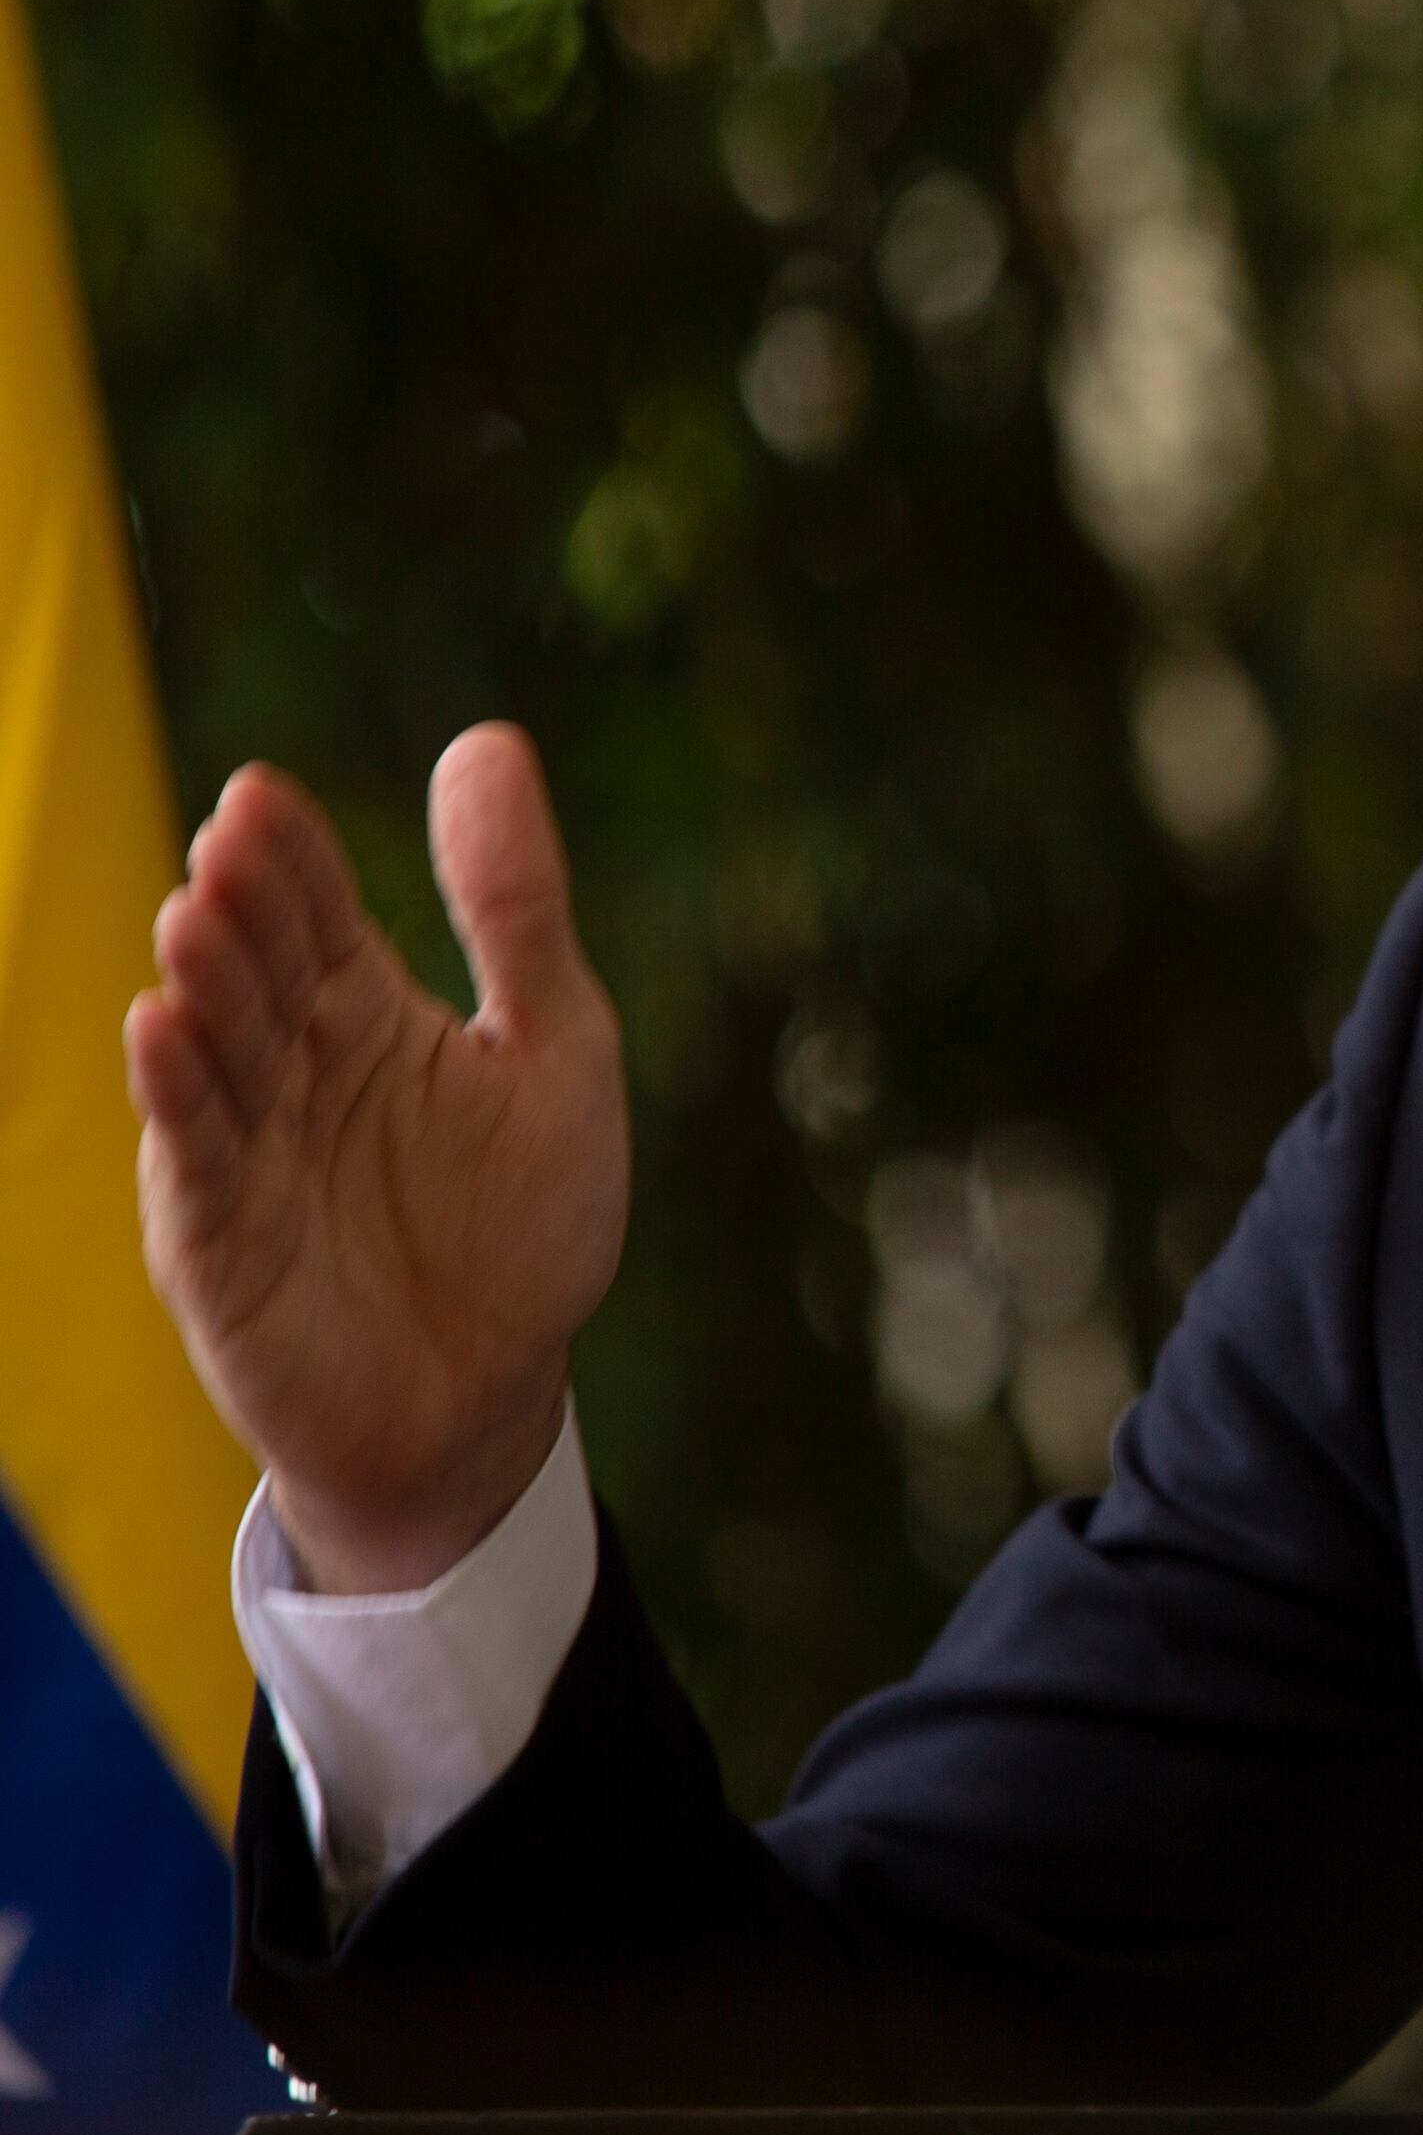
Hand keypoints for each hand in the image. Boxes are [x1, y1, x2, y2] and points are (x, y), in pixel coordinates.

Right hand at [126, 729, 628, 1593]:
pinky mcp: (220, 1246)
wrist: (494, 1395)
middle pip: (258, 972)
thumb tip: (487, 739)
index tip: (263, 795)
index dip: (292, 857)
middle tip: (233, 838)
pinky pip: (194, 1161)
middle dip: (245, 907)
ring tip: (195, 916)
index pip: (317, 914)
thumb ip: (516, 907)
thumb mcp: (554, 1044)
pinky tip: (156, 1031)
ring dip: (203, 988)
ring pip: (215, 1055)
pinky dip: (178, 1099)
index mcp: (365, 1016)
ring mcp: (246, 1157)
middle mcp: (290, 1073)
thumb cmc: (523, 1222)